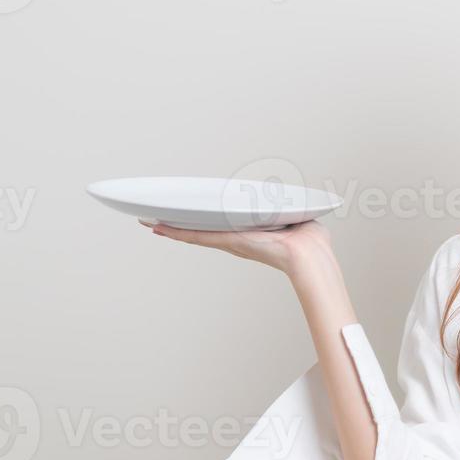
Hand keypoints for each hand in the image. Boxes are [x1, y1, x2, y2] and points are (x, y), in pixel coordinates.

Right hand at [140, 217, 330, 274]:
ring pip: (194, 233)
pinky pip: (198, 236)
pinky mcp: (228, 242)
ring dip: (171, 228)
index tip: (184, 217)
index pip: (220, 226)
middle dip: (178, 225)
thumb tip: (294, 204)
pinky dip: (177, 232)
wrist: (309, 256)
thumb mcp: (294, 217)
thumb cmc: (309, 242)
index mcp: (250, 232)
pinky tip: (159, 228)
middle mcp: (236, 239)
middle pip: (201, 230)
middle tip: (155, 220)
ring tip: (149, 222)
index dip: (201, 221)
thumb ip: (289, 210)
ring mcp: (230, 241)